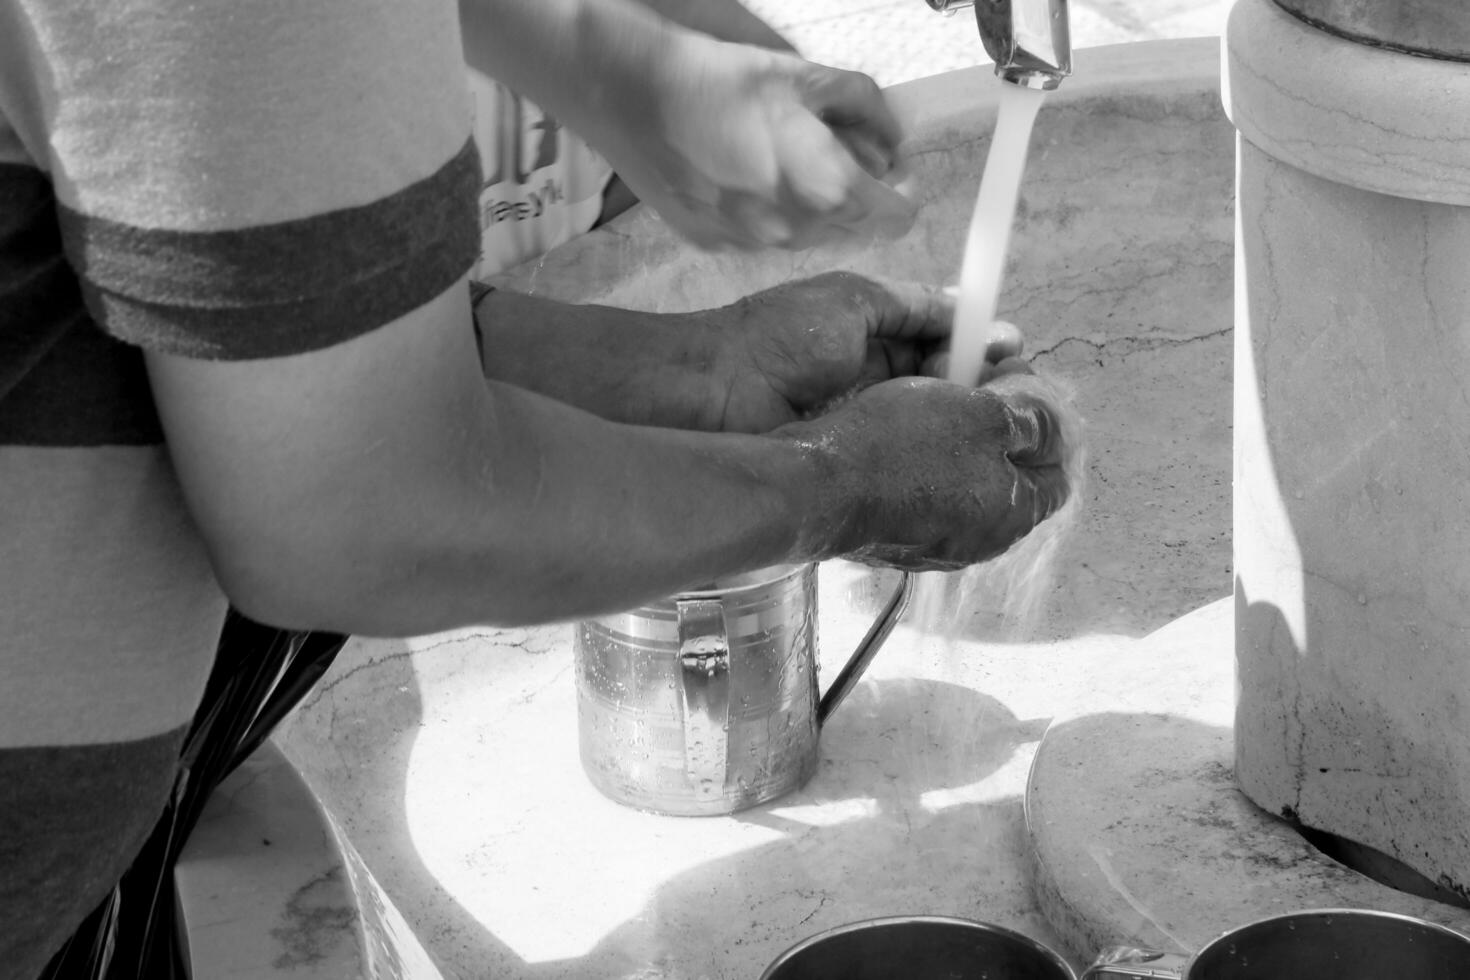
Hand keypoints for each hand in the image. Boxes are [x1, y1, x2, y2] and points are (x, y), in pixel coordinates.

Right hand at [598, 36, 918, 250]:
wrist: (634, 98)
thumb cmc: (720, 82)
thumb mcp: (806, 77)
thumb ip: (865, 108)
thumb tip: (890, 137)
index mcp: (827, 188)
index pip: (896, 217)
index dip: (900, 191)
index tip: (889, 169)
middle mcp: (794, 229)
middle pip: (851, 227)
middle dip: (851, 194)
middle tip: (827, 149)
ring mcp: (751, 244)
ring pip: (805, 236)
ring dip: (806, 206)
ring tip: (776, 158)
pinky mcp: (714, 245)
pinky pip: (760, 238)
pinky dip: (762, 213)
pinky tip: (738, 175)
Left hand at [704, 272, 1022, 432]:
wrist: (712, 396)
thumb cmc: (779, 338)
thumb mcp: (855, 301)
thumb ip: (914, 305)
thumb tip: (974, 309)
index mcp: (874, 335)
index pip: (942, 341)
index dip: (978, 349)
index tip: (1014, 356)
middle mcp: (874, 381)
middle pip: (943, 385)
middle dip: (979, 388)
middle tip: (1016, 399)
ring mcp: (866, 425)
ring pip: (930, 425)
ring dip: (961, 425)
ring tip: (998, 430)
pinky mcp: (856, 465)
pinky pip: (904, 462)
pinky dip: (933, 460)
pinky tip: (963, 462)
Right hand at [780, 370, 1072, 570]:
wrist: (819, 485)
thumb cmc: (903, 448)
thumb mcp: (985, 414)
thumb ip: (1034, 418)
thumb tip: (1056, 422)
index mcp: (1014, 515)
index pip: (1058, 470)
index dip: (1047, 420)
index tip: (1020, 383)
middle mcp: (981, 541)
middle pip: (1009, 474)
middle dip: (999, 425)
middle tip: (975, 383)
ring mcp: (934, 542)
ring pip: (965, 481)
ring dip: (958, 440)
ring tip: (935, 400)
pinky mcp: (895, 536)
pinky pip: (924, 492)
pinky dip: (922, 461)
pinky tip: (902, 433)